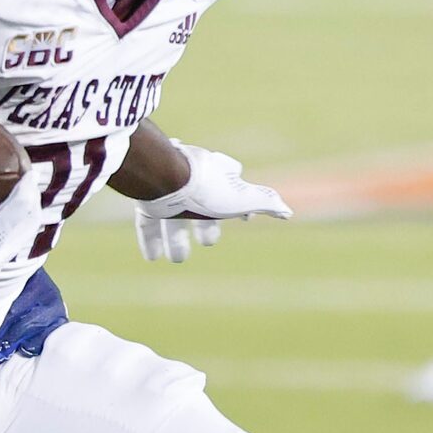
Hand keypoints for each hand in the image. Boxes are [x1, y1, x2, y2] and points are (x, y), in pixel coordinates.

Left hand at [134, 141, 290, 262]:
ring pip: (173, 216)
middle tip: (209, 243)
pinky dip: (151, 239)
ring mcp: (167, 188)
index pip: (234, 186)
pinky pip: (148, 221)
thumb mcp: (242, 197)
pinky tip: (153, 257)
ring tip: (178, 259)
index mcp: (219, 174)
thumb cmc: (208, 186)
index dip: (240, 204)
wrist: (165, 177)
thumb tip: (287, 211)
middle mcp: (192, 178)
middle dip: (205, 225)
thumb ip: (265, 203)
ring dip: (177, 239)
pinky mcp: (145, 199)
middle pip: (201, 204)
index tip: (244, 220)